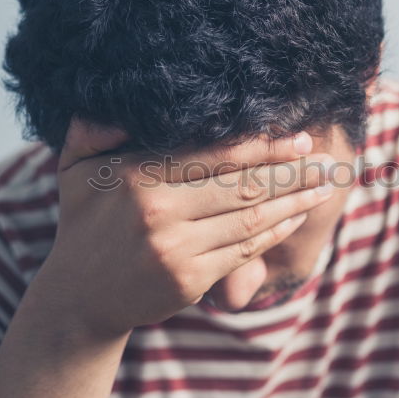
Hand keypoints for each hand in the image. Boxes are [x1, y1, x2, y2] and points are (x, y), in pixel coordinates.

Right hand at [28, 119, 335, 338]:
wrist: (78, 299)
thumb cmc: (83, 225)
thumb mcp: (73, 170)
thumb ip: (90, 129)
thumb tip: (114, 98)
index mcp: (135, 176)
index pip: (213, 155)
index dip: (261, 146)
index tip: (297, 137)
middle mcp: (158, 211)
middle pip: (240, 185)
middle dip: (290, 171)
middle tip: (325, 158)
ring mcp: (175, 249)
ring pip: (249, 218)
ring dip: (293, 201)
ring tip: (323, 186)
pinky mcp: (190, 280)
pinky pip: (243, 251)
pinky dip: (274, 233)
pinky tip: (295, 217)